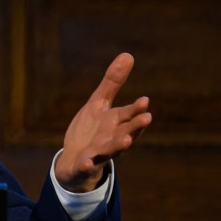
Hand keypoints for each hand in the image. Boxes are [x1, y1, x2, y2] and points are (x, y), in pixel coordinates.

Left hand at [55, 53, 151, 192]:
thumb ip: (112, 83)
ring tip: (126, 140)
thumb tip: (128, 55)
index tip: (145, 101)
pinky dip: (86, 164)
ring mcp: (98, 154)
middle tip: (147, 118)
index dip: (136, 109)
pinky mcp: (84, 165)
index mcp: (116, 123)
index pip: (129, 115)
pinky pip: (85, 166)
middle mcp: (111, 139)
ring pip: (111, 151)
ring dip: (119, 145)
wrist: (74, 160)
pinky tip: (87, 160)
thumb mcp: (98, 103)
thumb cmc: (91, 130)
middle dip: (136, 126)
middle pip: (126, 132)